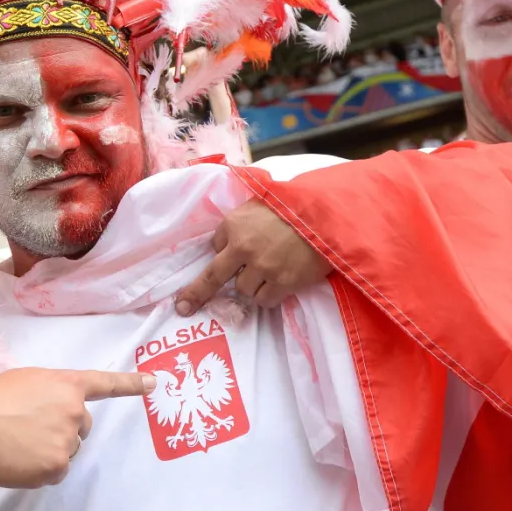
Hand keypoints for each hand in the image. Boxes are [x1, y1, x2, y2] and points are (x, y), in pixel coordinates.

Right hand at [0, 368, 155, 488]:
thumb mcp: (25, 381)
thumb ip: (51, 390)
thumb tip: (57, 407)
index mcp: (66, 384)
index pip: (105, 384)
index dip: (131, 385)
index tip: (155, 384)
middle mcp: (74, 411)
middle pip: (82, 426)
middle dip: (63, 428)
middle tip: (29, 427)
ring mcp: (68, 440)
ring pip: (68, 450)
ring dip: (49, 449)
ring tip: (18, 442)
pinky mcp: (57, 466)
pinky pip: (57, 470)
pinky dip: (40, 468)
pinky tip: (18, 458)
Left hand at [175, 199, 330, 315]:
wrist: (328, 216)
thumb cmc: (294, 207)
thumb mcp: (260, 204)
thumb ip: (240, 223)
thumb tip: (225, 245)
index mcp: (234, 224)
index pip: (216, 245)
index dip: (226, 249)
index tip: (232, 254)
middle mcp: (243, 247)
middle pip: (212, 277)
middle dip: (196, 293)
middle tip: (184, 306)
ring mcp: (262, 267)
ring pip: (243, 290)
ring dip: (252, 285)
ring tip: (273, 269)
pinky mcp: (283, 283)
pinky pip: (264, 301)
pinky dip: (269, 295)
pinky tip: (280, 282)